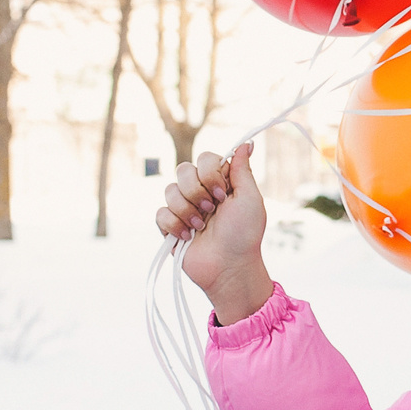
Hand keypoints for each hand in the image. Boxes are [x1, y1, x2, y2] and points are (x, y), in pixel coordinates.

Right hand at [156, 144, 270, 323]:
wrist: (229, 267)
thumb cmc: (245, 235)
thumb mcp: (250, 199)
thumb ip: (242, 170)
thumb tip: (246, 143)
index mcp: (220, 182)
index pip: (205, 158)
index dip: (209, 173)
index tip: (222, 193)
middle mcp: (200, 192)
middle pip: (183, 170)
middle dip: (196, 192)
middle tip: (211, 210)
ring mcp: (184, 208)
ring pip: (169, 191)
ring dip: (187, 211)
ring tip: (201, 227)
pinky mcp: (170, 226)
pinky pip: (160, 213)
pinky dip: (175, 226)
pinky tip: (189, 237)